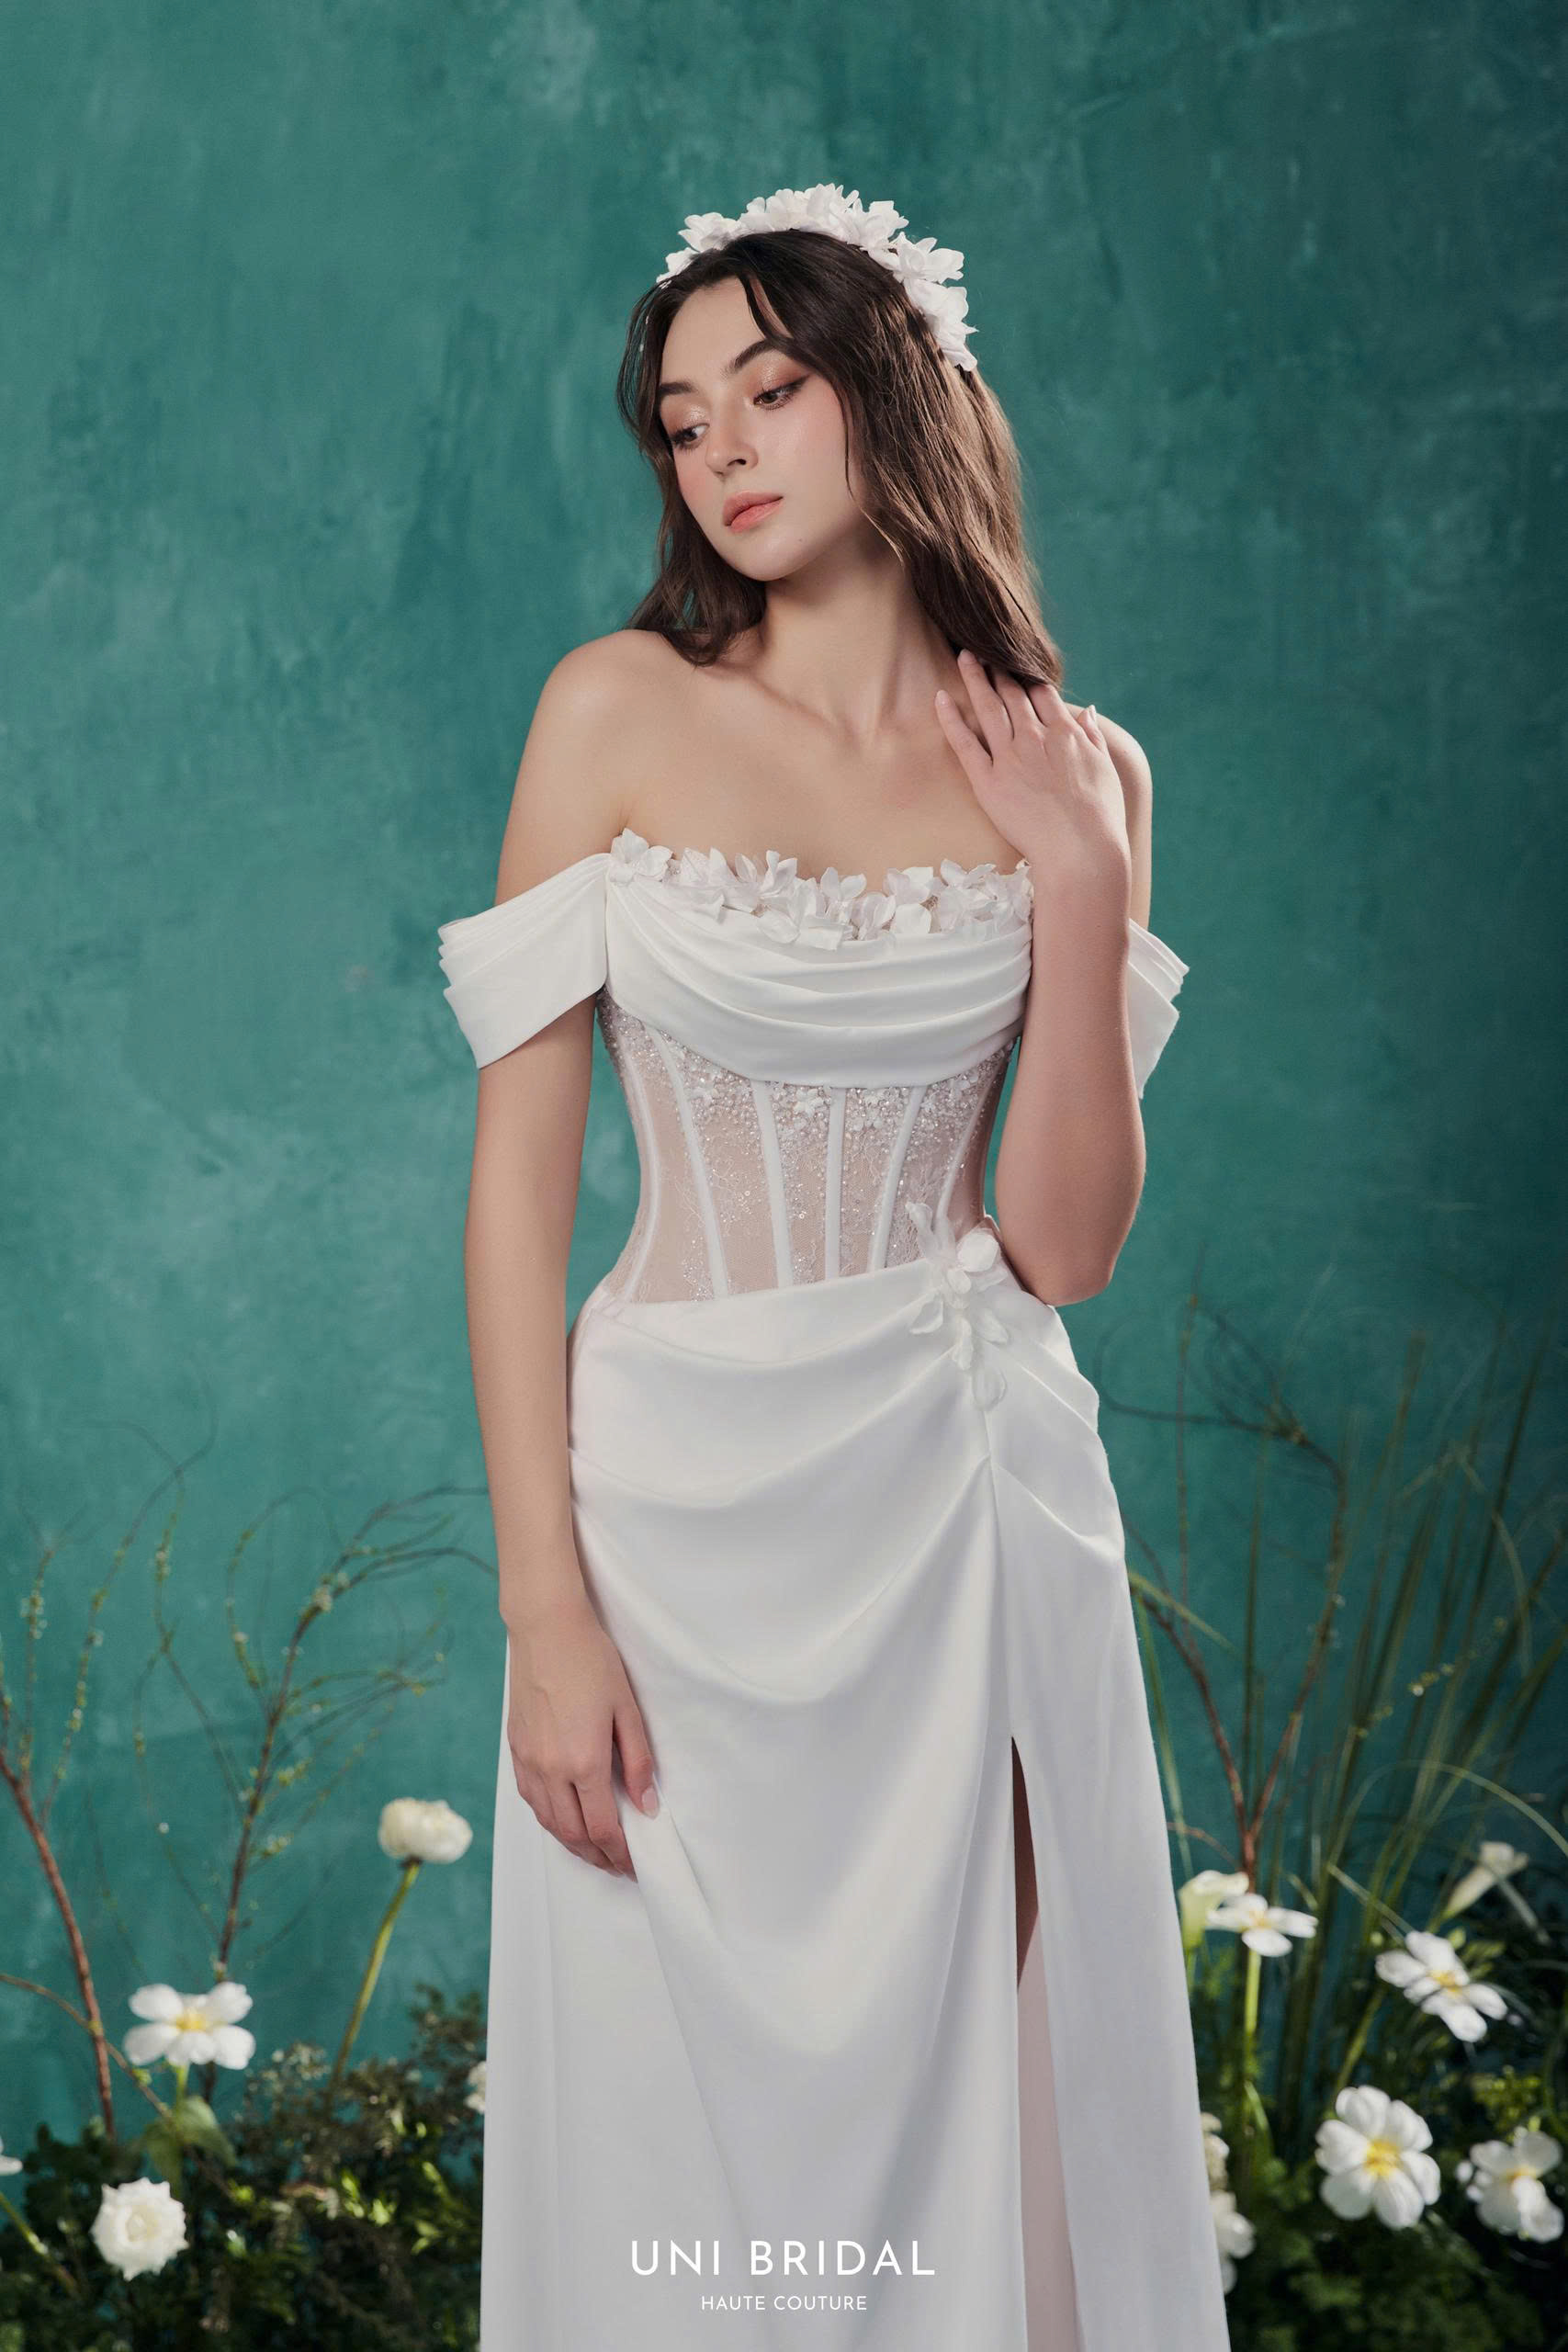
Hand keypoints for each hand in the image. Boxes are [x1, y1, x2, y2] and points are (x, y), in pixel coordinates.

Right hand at [504, 1588, 658, 1877]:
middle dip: (597, 1856)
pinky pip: (531, 1800)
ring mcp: (529, 1761)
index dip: (619, 1852)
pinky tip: (563, 1820)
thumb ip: (638, 1761)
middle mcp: (551, 1769)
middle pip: (573, 1834)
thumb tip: (647, 1805)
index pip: (602, 1827)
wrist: (545, 1629)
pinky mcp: (516, 1750)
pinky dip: (549, 1820)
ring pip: (548, 1822)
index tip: (634, 1864)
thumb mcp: (627, 1708)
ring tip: (594, 1852)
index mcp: (583, 1761)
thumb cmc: (591, 1660)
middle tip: (618, 1866)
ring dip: (572, 1845)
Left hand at [936, 651, 1129, 896]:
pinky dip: (951, 718)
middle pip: (1012, 693)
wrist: (1081, 852)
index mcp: (1066, 733)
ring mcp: (1010, 758)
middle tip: (983, 647)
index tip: (1016, 659)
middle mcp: (1035, 737)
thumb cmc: (1100, 817)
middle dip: (998, 667)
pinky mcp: (988, 781)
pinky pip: (964, 743)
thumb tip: (1086, 710)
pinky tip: (940, 697)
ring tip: (963, 656)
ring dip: (975, 678)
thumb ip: (1093, 736)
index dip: (1027, 673)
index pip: (1042, 692)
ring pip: (988, 707)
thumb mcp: (1106, 769)